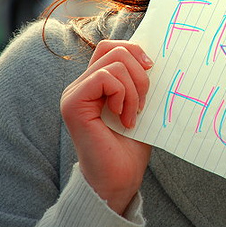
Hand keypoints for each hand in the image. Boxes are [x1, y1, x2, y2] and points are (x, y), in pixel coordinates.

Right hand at [61, 40, 152, 214]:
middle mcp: (81, 85)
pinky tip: (123, 118)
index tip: (151, 68)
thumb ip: (139, 80)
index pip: (111, 47)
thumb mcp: (141, 104)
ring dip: (134, 90)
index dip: (134, 49)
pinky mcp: (73, 104)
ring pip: (114, 63)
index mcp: (95, 83)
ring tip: (133, 115)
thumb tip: (152, 56)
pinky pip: (106, 78)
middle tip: (144, 102)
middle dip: (140, 73)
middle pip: (114, 49)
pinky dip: (123, 95)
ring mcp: (74, 93)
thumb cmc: (131, 145)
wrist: (120, 179)